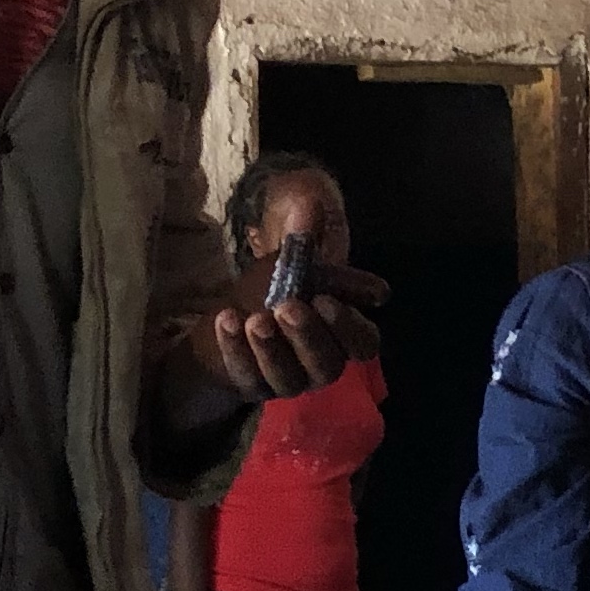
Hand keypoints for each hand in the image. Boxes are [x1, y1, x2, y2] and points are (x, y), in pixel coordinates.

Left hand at [206, 256, 387, 401]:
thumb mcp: (291, 264)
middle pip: (328, 363)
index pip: (363, 341)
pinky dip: (235, 349)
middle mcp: (321, 365)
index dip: (347, 325)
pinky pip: (247, 376)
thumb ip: (304, 241)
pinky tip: (226, 319)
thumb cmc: (271, 291)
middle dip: (307, 335)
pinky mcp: (253, 389)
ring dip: (270, 348)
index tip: (324, 298)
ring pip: (288, 377)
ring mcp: (288, 382)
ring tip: (253, 318)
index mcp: (341, 335)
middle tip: (285, 306)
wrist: (229, 320)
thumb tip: (309, 201)